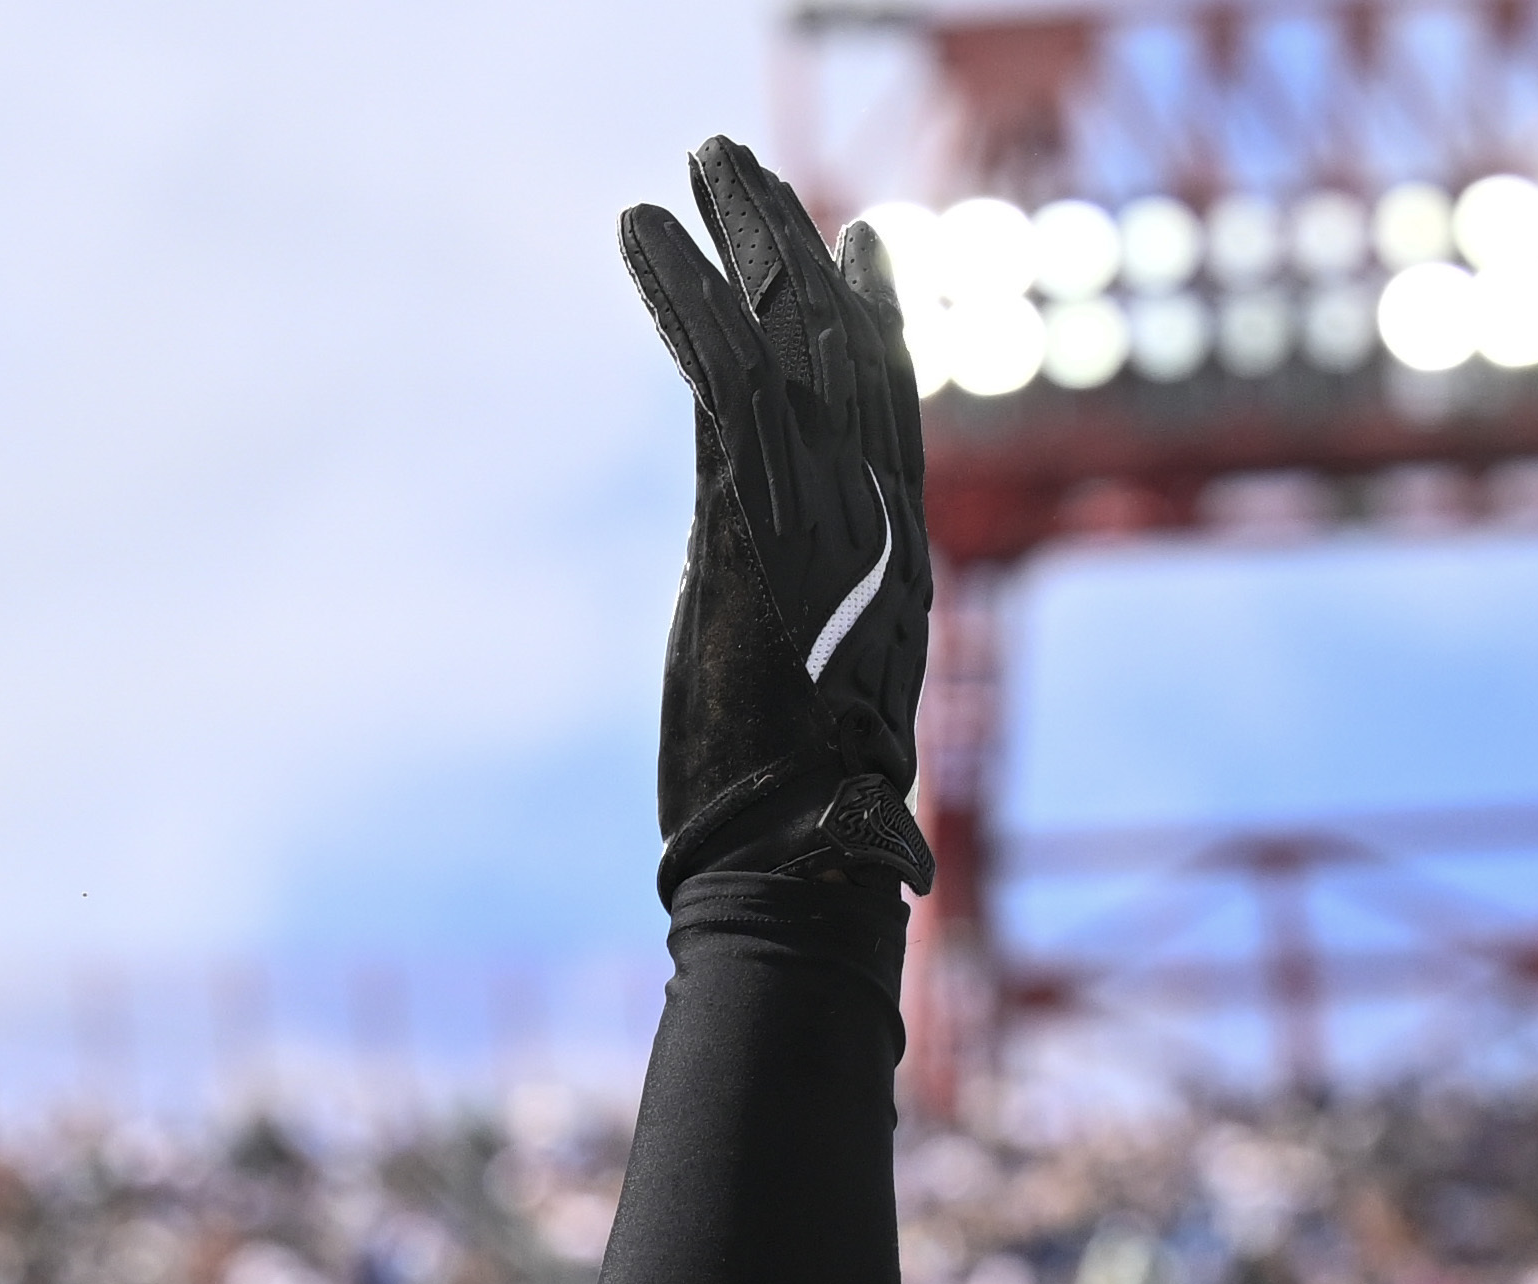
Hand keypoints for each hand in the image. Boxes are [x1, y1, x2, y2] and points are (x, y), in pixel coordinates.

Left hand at [617, 134, 936, 907]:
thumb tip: (825, 710)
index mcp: (895, 557)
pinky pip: (721, 373)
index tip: (857, 248)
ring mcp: (816, 510)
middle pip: (840, 341)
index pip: (892, 408)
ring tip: (694, 161)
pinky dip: (683, 293)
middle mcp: (869, 513)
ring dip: (738, 235)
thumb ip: (819, 665)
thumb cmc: (804, 839)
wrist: (797, 868)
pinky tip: (642, 232)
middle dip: (793, 242)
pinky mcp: (749, 518)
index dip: (876, 320)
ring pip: (785, 332)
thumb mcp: (821, 729)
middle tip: (745, 165)